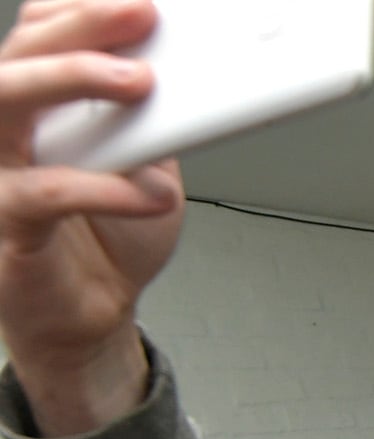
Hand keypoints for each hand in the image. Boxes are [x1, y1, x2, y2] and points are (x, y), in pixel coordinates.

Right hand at [0, 0, 183, 435]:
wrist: (95, 317)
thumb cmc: (112, 234)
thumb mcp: (149, 163)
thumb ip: (158, 120)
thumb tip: (197, 70)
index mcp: (35, 105)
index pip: (38, 31)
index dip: (77, 4)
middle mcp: (4, 131)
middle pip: (19, 54)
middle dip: (83, 24)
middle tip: (143, 13)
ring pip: (5, 102)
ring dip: (73, 79)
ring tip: (140, 82)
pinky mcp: (8, 228)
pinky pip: (47, 194)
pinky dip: (109, 187)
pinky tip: (158, 191)